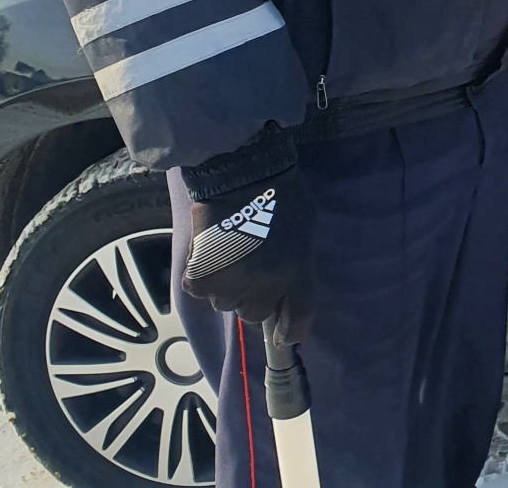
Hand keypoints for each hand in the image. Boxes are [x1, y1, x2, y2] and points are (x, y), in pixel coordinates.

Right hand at [181, 165, 315, 346]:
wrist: (241, 173)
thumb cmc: (282, 196)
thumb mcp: (307, 233)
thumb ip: (299, 269)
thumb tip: (289, 294)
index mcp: (296, 274)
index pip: (298, 321)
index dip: (291, 331)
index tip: (284, 335)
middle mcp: (263, 286)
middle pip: (255, 314)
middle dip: (254, 297)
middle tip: (251, 267)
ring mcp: (229, 283)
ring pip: (226, 303)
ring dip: (228, 286)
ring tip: (231, 253)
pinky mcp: (200, 278)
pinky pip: (202, 290)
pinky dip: (204, 275)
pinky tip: (212, 250)